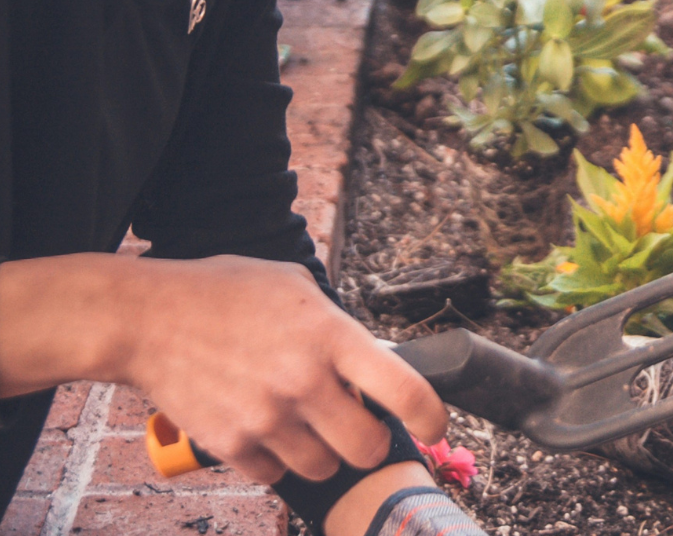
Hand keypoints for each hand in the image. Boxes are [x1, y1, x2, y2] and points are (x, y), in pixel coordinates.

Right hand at [117, 255, 446, 483]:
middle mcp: (305, 382)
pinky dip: (277, 462)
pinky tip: (264, 430)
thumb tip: (373, 359)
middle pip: (368, 448)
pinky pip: (275, 476)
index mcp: (330, 336)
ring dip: (323, 454)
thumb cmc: (224, 293)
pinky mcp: (232, 444)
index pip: (405, 390)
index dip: (431, 417)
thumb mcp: (294, 286)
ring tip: (304, 424)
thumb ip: (337, 325)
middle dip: (370, 443)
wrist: (146, 318)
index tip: (436, 426)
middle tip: (358, 428)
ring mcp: (267, 417)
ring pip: (324, 468)